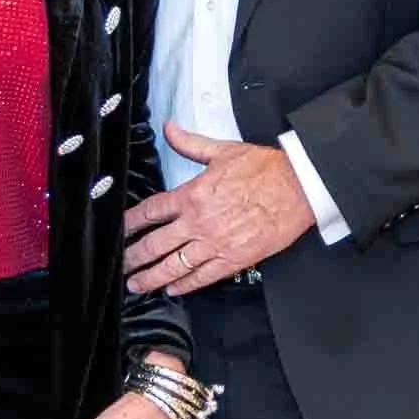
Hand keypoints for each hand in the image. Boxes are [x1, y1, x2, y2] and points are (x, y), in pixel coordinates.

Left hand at [123, 119, 314, 295]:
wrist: (298, 187)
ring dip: (152, 278)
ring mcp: (215, 243)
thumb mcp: (222, 150)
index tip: (120, 230)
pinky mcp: (234, 259)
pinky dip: (185, 285)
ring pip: (174, 266)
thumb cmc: (265, 169)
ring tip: (139, 285)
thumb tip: (170, 129)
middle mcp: (199, 222)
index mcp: (192, 194)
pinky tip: (174, 289)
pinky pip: (203, 277)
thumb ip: (190, 143)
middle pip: (155, 245)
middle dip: (134, 257)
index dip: (130, 223)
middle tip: (122, 265)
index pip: (151, 211)